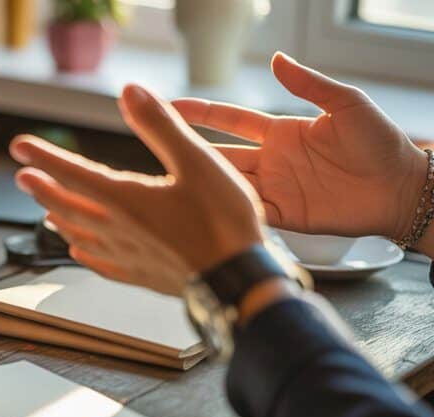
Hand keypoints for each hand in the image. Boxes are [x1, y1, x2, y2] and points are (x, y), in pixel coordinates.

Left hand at [10, 84, 264, 294]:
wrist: (237, 282)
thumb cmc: (223, 223)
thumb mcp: (198, 162)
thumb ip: (161, 126)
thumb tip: (130, 92)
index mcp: (124, 198)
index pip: (72, 172)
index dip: (44, 157)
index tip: (19, 146)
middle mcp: (116, 228)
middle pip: (67, 205)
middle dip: (43, 187)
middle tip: (24, 177)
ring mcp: (126, 255)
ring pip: (78, 233)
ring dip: (57, 217)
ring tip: (44, 209)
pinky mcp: (140, 275)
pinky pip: (100, 263)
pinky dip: (83, 252)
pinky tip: (79, 251)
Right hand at [173, 52, 427, 241]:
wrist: (402, 188)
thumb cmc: (380, 142)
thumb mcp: (346, 104)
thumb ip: (308, 85)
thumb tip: (276, 59)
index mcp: (281, 132)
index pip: (230, 121)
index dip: (200, 113)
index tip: (169, 106)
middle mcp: (271, 161)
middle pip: (219, 154)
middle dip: (188, 149)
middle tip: (154, 143)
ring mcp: (275, 189)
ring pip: (227, 184)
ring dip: (202, 182)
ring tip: (170, 180)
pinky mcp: (285, 216)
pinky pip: (249, 212)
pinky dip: (228, 211)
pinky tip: (206, 209)